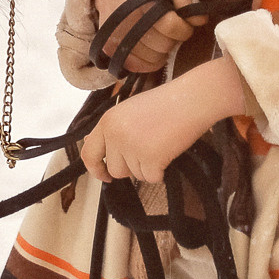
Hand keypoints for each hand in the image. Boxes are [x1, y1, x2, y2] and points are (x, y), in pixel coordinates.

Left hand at [80, 59, 249, 184]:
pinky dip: (160, 171)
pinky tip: (168, 153)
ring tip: (160, 145)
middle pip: (115, 169)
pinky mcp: (150, 158)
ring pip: (134, 175)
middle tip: (146, 153)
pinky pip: (151, 178)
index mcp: (108, 121)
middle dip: (130, 167)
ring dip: (147, 167)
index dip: (95, 169)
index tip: (104, 175)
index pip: (88, 153)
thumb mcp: (129, 110)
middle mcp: (115, 134)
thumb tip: (89, 143)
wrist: (190, 100)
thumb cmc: (165, 103)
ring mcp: (132, 147)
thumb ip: (111, 129)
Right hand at [91, 0, 193, 75]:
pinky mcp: (110, 51)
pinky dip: (151, 61)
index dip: (183, 28)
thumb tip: (201, 20)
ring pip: (154, 59)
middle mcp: (126, 21)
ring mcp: (116, 38)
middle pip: (164, 45)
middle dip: (173, 39)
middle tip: (168, 29)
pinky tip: (149, 47)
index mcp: (142, 2)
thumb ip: (185, 2)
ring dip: (162, 51)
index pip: (171, 26)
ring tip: (157, 36)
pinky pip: (142, 67)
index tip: (183, 24)